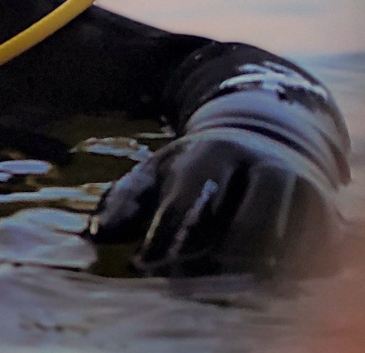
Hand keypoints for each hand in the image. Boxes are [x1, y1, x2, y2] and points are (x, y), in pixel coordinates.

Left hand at [88, 126, 343, 276]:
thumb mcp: (158, 171)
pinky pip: (309, 259)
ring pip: (282, 250)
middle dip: (212, 264)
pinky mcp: (327, 214)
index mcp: (217, 151)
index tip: (142, 265)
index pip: (191, 199)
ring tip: (213, 284)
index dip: (165, 238)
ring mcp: (305, 190)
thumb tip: (95, 234)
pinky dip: (280, 276)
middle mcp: (268, 166)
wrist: (266, 139)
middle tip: (181, 283)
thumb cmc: (198, 167)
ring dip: (246, 275)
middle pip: (247, 231)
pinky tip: (251, 278)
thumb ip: (124, 200)